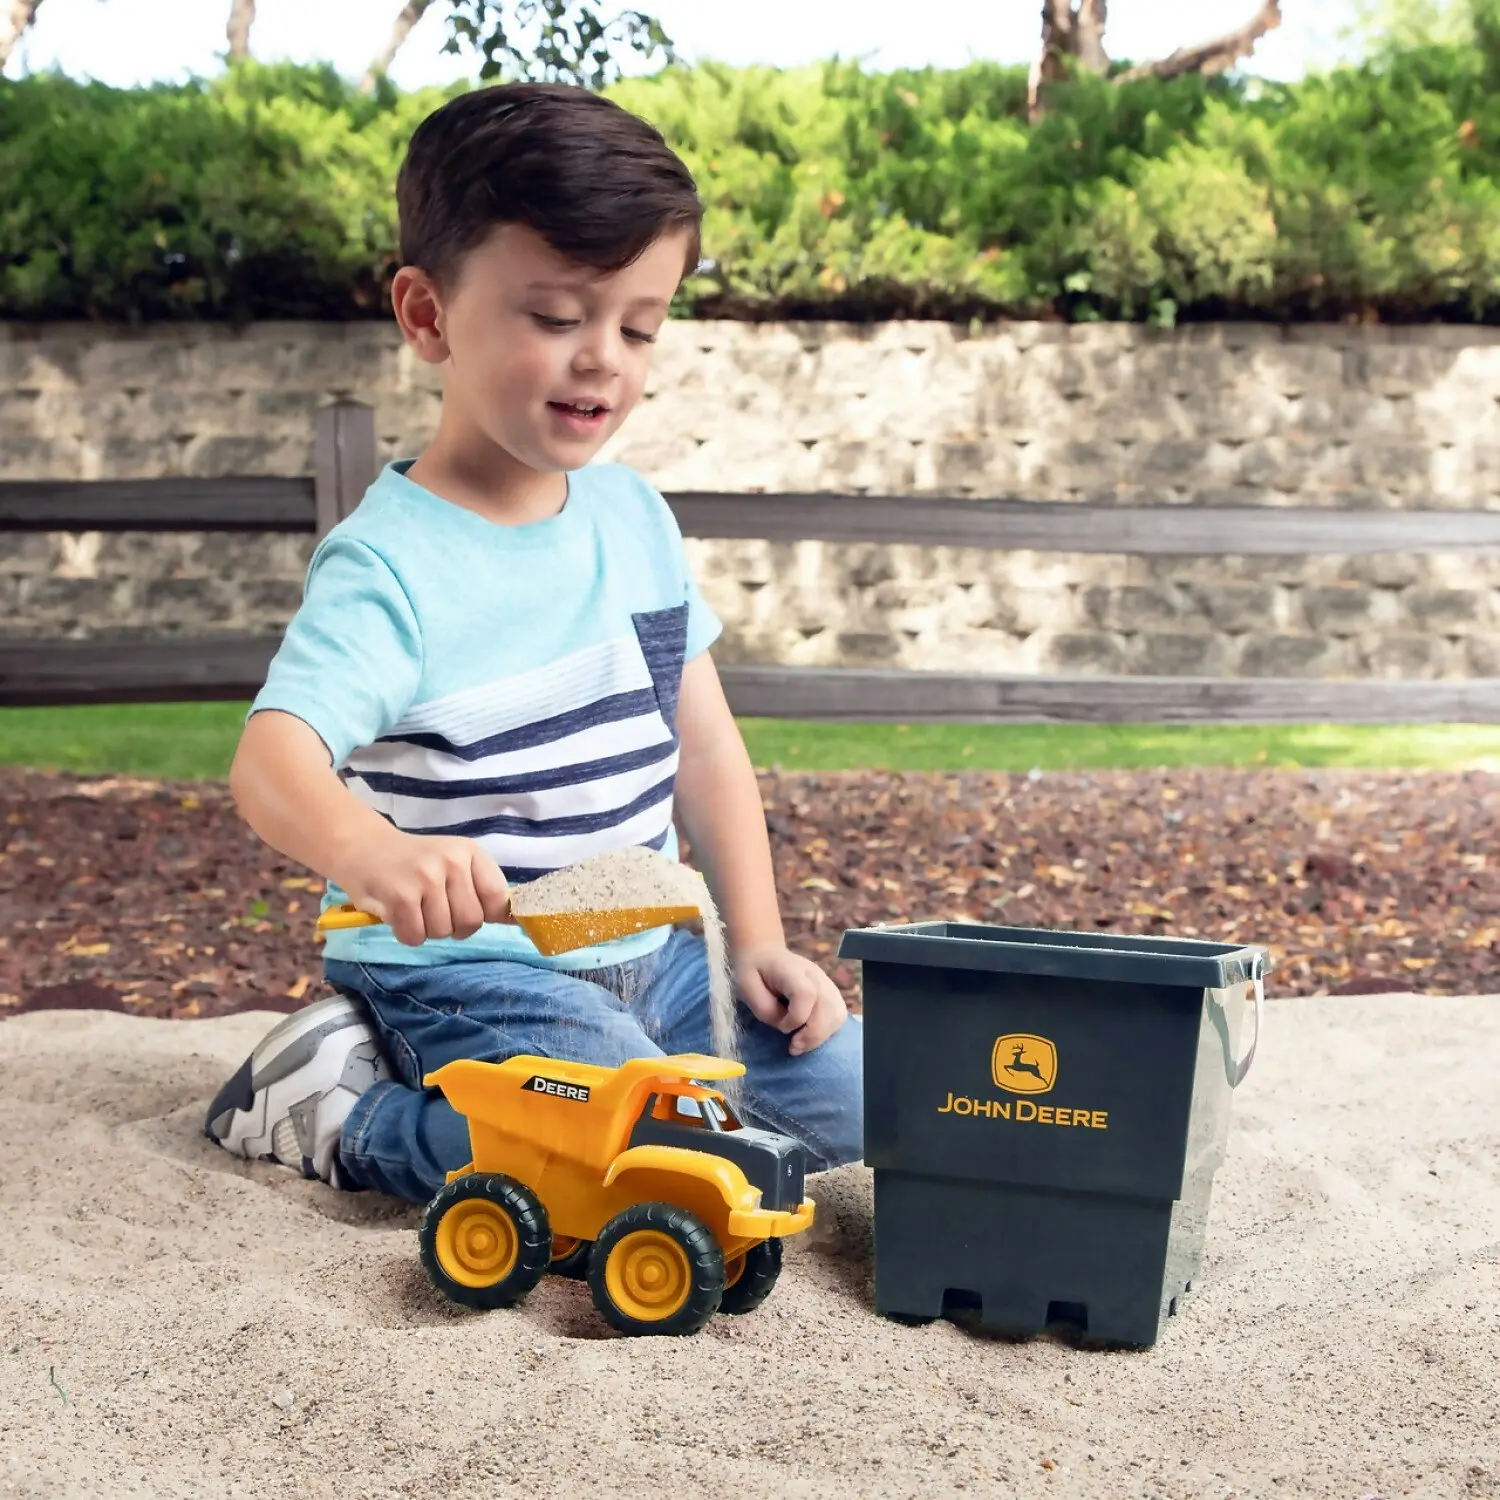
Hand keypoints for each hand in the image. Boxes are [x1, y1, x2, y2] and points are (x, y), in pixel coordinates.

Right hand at [337, 829, 510, 946]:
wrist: (364, 848)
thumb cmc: (415, 862)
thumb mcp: (454, 864)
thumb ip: (482, 889)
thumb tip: (518, 919)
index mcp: (470, 852)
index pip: (497, 898)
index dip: (485, 914)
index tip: (467, 910)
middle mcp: (451, 861)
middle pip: (471, 922)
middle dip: (453, 926)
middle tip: (433, 909)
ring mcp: (426, 878)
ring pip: (442, 932)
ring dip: (427, 929)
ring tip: (414, 907)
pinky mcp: (400, 896)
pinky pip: (415, 937)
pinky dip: (406, 933)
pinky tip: (398, 913)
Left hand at [734, 945, 848, 1055]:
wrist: (764, 955)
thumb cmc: (753, 972)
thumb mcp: (746, 988)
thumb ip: (765, 1009)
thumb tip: (786, 1028)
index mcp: (791, 969)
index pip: (806, 994)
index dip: (796, 1017)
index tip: (781, 1027)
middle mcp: (814, 974)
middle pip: (827, 1005)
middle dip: (812, 1033)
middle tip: (793, 1047)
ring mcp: (826, 982)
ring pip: (837, 1012)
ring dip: (822, 1035)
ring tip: (801, 1044)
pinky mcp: (830, 992)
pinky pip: (838, 1015)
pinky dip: (827, 1031)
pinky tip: (810, 1036)